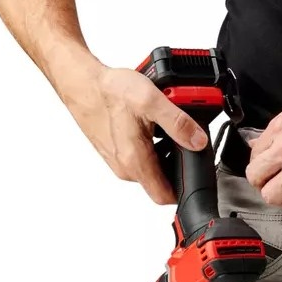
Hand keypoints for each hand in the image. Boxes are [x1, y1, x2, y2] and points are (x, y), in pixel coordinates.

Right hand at [65, 66, 208, 204]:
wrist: (83, 84)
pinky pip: (140, 158)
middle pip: (162, 180)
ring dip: (163, 152)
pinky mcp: (115, 154)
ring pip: (152, 168)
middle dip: (176, 161)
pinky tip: (149, 125)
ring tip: (164, 127)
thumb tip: (198, 141)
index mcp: (135, 162)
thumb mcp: (151, 101)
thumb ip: (178, 123)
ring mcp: (119, 162)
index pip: (166, 197)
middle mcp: (125, 168)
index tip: (195, 171)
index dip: (185, 189)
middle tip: (182, 136)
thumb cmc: (110, 92)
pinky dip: (150, 145)